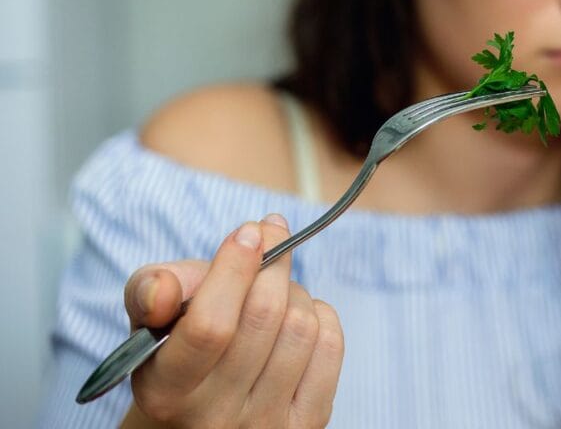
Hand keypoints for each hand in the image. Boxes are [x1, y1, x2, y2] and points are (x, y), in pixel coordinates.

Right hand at [120, 214, 343, 428]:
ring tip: (275, 290)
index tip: (249, 232)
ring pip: (301, 326)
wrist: (202, 411)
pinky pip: (330, 346)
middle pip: (264, 316)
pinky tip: (296, 316)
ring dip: (294, 291)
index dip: (234, 269)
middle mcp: (214, 417)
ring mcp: (264, 425)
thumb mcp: (149, 317)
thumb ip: (149, 291)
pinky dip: (320, 315)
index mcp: (165, 391)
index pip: (209, 325)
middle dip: (272, 264)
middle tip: (268, 241)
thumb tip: (165, 288)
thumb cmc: (178, 350)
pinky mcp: (307, 423)